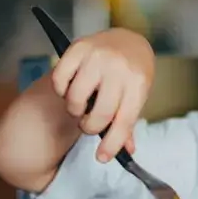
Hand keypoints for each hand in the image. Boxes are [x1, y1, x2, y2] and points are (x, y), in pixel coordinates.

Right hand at [49, 28, 154, 162]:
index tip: (101, 157)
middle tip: (89, 123)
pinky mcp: (77, 48)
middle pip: (99, 114)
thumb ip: (128, 122)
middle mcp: (118, 68)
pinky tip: (71, 88)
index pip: (124, 121)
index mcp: (138, 83)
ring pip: (76, 99)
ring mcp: (97, 57)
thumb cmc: (132, 74)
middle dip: (90, 127)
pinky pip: (59, 80)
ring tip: (81, 104)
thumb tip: (126, 151)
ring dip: (75, 110)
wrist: (128, 41)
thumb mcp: (137, 96)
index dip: (111, 144)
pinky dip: (62, 91)